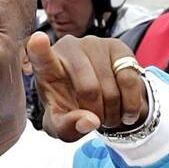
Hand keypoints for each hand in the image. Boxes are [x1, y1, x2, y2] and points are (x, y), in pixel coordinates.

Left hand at [26, 32, 148, 142]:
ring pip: (111, 88)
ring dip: (113, 113)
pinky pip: (129, 80)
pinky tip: (126, 113)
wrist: (98, 99)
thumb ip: (68, 128)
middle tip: (96, 120)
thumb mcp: (62, 126)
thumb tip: (90, 121)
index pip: (40, 56)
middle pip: (89, 89)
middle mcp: (68, 48)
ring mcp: (94, 44)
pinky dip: (130, 104)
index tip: (37, 40)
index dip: (39, 49)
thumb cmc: (69, 109)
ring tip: (108, 117)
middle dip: (96, 114)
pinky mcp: (117, 46)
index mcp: (45, 67)